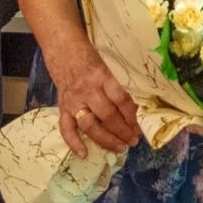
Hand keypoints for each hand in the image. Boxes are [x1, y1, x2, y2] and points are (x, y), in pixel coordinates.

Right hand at [48, 42, 138, 156]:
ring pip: (89, 125)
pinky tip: (83, 154)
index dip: (132, 116)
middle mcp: (88, 90)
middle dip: (123, 131)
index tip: (140, 126)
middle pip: (107, 116)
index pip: (121, 100)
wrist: (63, 48)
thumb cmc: (91, 57)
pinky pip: (66, 127)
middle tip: (134, 141)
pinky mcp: (62, 107)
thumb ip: (118, 85)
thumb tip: (136, 107)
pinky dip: (73, 142)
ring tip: (119, 148)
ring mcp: (74, 100)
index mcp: (102, 76)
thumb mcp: (109, 64)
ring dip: (105, 139)